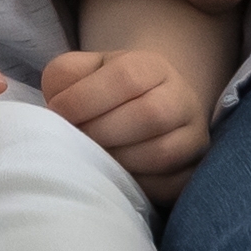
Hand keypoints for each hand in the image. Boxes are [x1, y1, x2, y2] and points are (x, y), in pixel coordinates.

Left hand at [34, 39, 214, 191]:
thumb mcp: (83, 71)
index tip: (58, 111)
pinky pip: (168, 184)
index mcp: (153, 67)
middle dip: (100, 132)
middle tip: (73, 140)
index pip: (126, 77)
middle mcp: (181, 99)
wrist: (142, 111)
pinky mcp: (191, 172)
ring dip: (116, 160)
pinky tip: (113, 176)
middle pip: (150, 115)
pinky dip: (135, 184)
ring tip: (91, 158)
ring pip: (162, 153)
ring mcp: (192, 138)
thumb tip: (59, 108)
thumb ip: (65, 76)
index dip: (85, 98)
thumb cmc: (104, 93)